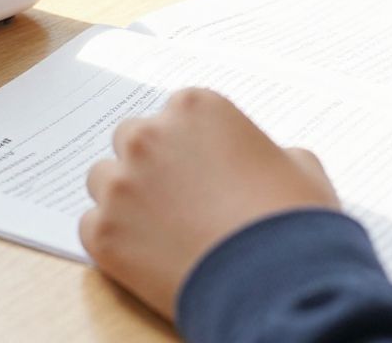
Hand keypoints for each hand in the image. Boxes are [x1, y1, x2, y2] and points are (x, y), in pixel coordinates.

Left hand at [80, 88, 339, 319]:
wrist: (275, 282)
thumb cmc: (292, 220)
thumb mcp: (299, 166)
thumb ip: (267, 151)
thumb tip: (262, 162)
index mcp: (195, 108)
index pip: (175, 114)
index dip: (189, 143)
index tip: (200, 166)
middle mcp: (150, 137)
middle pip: (132, 139)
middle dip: (150, 162)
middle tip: (178, 195)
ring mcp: (121, 185)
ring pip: (103, 180)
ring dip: (125, 196)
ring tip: (160, 228)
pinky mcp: (103, 233)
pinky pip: (92, 225)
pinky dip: (114, 238)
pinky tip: (146, 254)